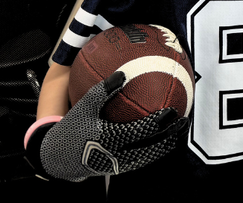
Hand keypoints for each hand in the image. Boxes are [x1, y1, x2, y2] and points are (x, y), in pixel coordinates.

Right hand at [34, 72, 187, 180]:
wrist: (57, 158)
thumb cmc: (73, 127)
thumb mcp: (84, 106)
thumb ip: (104, 89)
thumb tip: (124, 73)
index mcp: (108, 140)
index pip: (139, 132)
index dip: (158, 123)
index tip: (173, 111)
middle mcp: (115, 156)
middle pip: (149, 147)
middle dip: (169, 136)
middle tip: (184, 121)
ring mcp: (117, 166)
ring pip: (147, 157)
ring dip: (165, 145)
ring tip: (179, 132)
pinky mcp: (117, 169)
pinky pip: (140, 161)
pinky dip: (154, 151)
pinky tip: (162, 140)